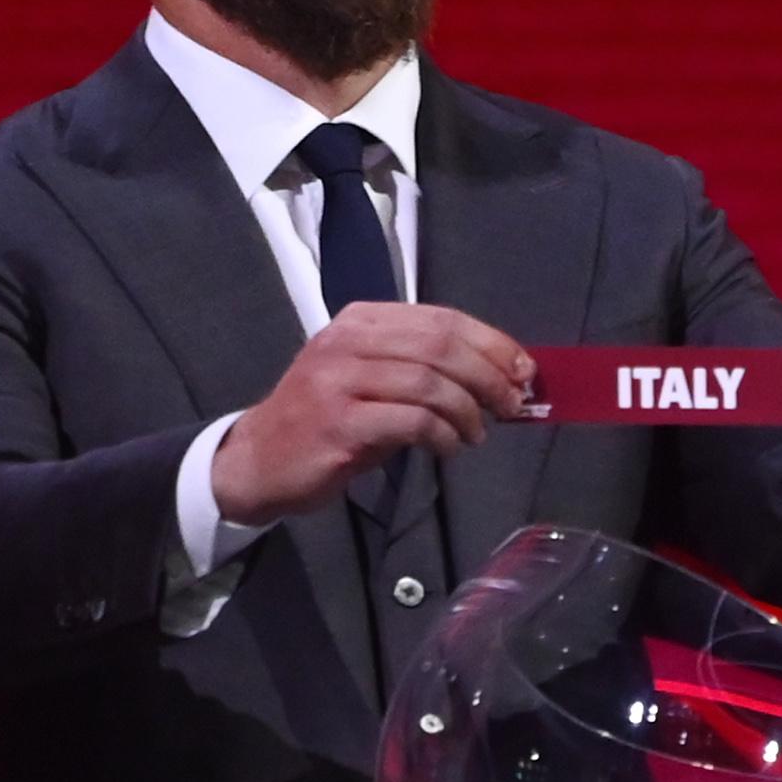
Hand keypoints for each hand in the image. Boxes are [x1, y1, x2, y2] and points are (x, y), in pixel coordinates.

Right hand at [213, 303, 531, 520]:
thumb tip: (497, 378)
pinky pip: (411, 421)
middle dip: (489, 375)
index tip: (523, 369)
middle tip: (512, 405)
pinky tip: (450, 447)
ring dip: (468, 410)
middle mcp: (347, 341)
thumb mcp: (369, 379)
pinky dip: (443, 435)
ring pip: (429, 382)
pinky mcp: (339, 423)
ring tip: (477, 433)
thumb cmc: (324, 421)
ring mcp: (339, 381)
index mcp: (360, 321)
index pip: (440, 319)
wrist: (258, 462)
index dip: (491, 342)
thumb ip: (421, 370)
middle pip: (440, 345)